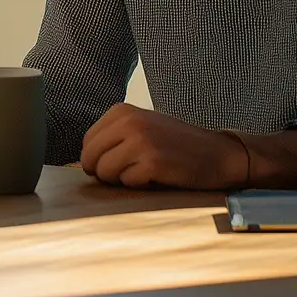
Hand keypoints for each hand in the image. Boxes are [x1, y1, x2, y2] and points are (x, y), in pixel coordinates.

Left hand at [79, 104, 248, 189]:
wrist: (218, 154)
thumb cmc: (175, 146)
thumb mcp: (140, 129)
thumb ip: (112, 139)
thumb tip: (78, 164)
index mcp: (121, 110)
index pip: (86, 143)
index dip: (99, 160)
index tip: (122, 161)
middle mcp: (128, 121)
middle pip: (90, 159)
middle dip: (105, 172)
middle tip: (131, 171)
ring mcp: (140, 140)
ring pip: (104, 173)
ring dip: (122, 180)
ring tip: (146, 171)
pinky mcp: (152, 162)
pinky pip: (126, 183)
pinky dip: (140, 186)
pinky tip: (159, 176)